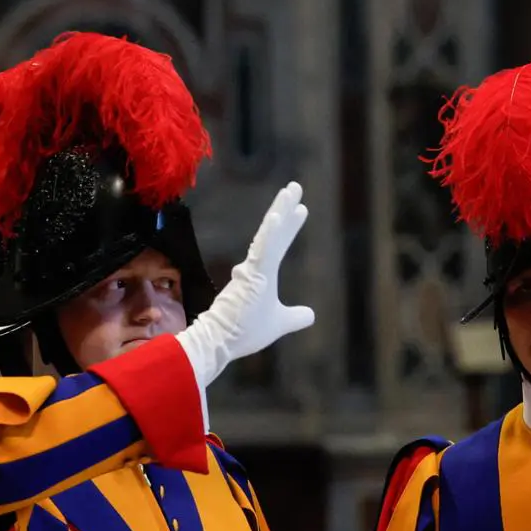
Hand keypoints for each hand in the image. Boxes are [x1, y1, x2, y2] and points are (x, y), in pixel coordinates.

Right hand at [174, 182, 314, 384]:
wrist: (220, 343)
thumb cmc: (244, 332)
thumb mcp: (279, 323)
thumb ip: (294, 317)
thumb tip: (310, 315)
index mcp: (262, 274)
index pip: (279, 244)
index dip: (290, 226)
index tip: (301, 208)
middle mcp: (256, 267)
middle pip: (275, 232)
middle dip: (285, 208)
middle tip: (295, 187)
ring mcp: (252, 270)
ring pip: (269, 235)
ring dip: (280, 212)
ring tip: (290, 192)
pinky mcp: (250, 277)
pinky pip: (263, 251)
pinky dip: (270, 233)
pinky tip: (279, 216)